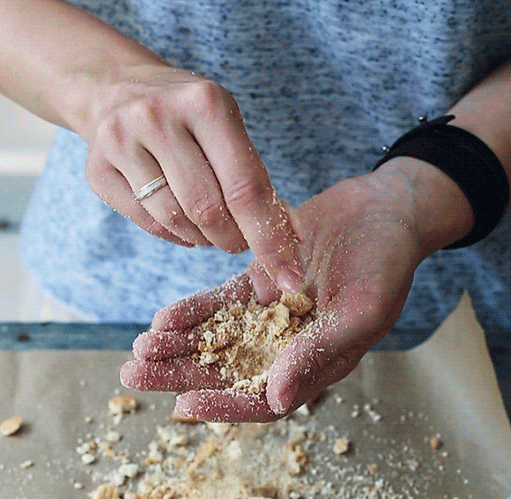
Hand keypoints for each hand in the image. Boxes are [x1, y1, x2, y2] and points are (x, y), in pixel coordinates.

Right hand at [84, 64, 302, 290]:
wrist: (114, 88)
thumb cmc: (188, 119)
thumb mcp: (228, 131)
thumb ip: (261, 184)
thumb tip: (292, 241)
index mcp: (205, 102)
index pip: (246, 188)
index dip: (271, 240)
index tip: (290, 276)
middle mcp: (158, 116)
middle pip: (209, 211)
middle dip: (234, 240)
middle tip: (238, 240)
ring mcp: (121, 141)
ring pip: (177, 222)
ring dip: (204, 239)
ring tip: (209, 225)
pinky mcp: (97, 170)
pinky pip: (148, 225)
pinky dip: (176, 235)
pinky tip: (181, 220)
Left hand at [121, 159, 472, 419]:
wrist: (386, 208)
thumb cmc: (388, 263)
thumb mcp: (362, 312)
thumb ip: (318, 353)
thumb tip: (274, 399)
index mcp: (317, 365)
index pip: (264, 401)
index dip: (224, 406)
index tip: (183, 406)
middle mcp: (288, 348)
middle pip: (227, 375)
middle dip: (181, 378)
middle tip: (133, 376)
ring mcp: (270, 317)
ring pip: (216, 341)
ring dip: (177, 347)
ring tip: (137, 350)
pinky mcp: (257, 284)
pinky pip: (219, 305)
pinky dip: (192, 311)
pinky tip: (162, 317)